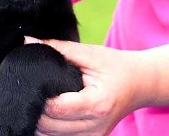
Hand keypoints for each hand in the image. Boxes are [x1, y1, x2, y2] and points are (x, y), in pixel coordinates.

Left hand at [24, 37, 168, 135]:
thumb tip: (28, 41)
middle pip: (49, 126)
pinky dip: (50, 126)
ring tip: (40, 98)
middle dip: (35, 108)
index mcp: (97, 104)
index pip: (56, 108)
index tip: (33, 82)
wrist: (140, 84)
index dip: (39, 95)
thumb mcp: (89, 53)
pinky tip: (49, 110)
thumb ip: (57, 48)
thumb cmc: (116, 67)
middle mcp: (95, 126)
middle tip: (31, 89)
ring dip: (40, 119)